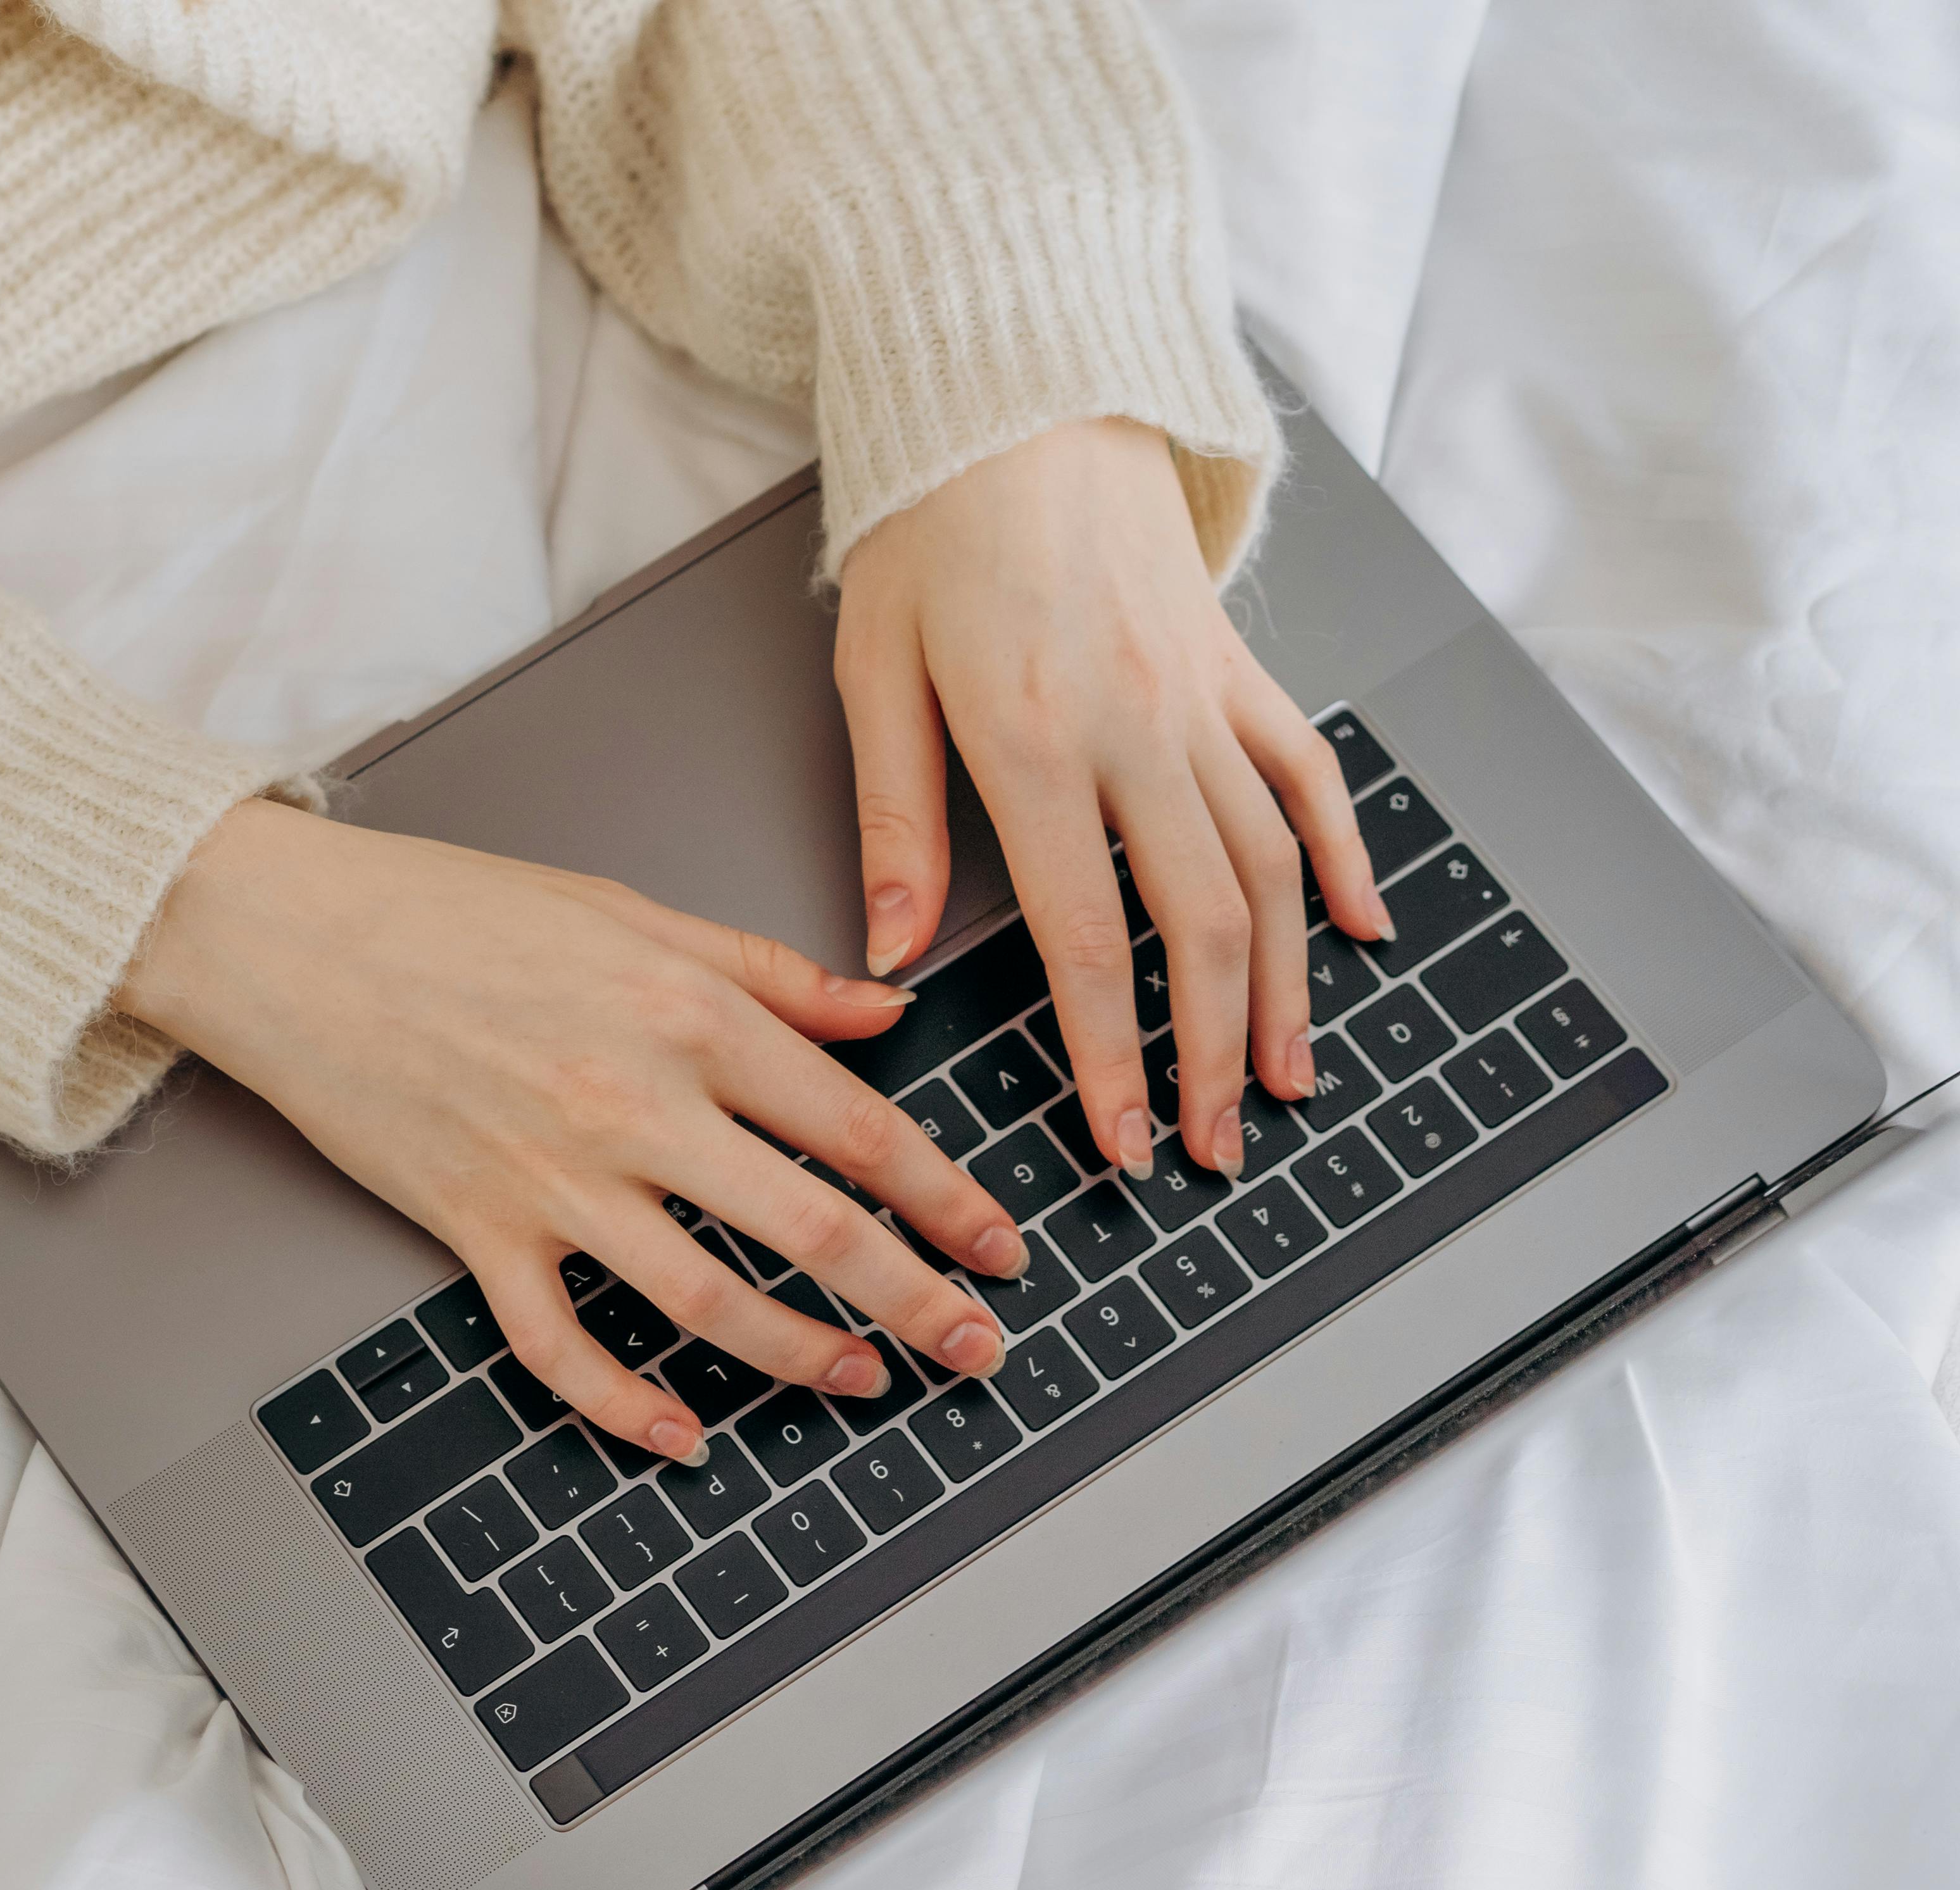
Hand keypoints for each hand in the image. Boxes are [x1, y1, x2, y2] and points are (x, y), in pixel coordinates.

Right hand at [116, 801, 1031, 1463]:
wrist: (289, 937)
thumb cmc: (446, 911)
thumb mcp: (630, 909)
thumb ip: (765, 971)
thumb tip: (883, 1006)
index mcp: (685, 1014)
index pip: (858, 1125)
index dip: (949, 1198)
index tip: (1001, 1246)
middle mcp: (633, 1103)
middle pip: (811, 1227)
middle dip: (914, 1297)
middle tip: (976, 1347)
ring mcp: (552, 1177)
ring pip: (706, 1300)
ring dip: (798, 1355)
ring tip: (861, 1379)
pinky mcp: (476, 1229)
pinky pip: (560, 1345)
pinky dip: (624, 1405)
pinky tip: (681, 1434)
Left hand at [836, 418, 1390, 1177]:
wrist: (1018, 397)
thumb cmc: (930, 532)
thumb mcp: (872, 673)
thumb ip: (893, 821)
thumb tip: (891, 953)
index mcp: (1034, 743)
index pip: (1088, 940)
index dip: (1112, 1055)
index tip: (1124, 1139)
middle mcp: (1140, 728)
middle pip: (1202, 924)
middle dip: (1213, 1054)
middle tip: (1214, 1147)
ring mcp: (1206, 697)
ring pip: (1273, 868)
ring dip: (1288, 989)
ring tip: (1290, 1082)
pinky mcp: (1243, 665)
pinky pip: (1310, 774)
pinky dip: (1345, 858)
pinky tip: (1362, 933)